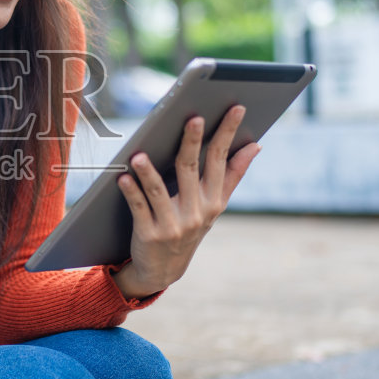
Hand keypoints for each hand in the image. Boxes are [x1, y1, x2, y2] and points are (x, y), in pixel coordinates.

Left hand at [112, 106, 259, 299]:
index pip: (221, 160)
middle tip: (193, 118)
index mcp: (213, 200)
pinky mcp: (149, 235)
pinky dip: (130, 192)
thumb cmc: (188, 227)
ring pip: (159, 192)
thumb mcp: (214, 206)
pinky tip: (123, 177)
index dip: (228, 133)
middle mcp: (196, 212)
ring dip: (148, 172)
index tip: (237, 109)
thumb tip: (256, 146)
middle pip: (192, 169)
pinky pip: (138, 209)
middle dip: (193, 142)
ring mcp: (172, 225)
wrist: (163, 269)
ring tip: (139, 154)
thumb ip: (232, 175)